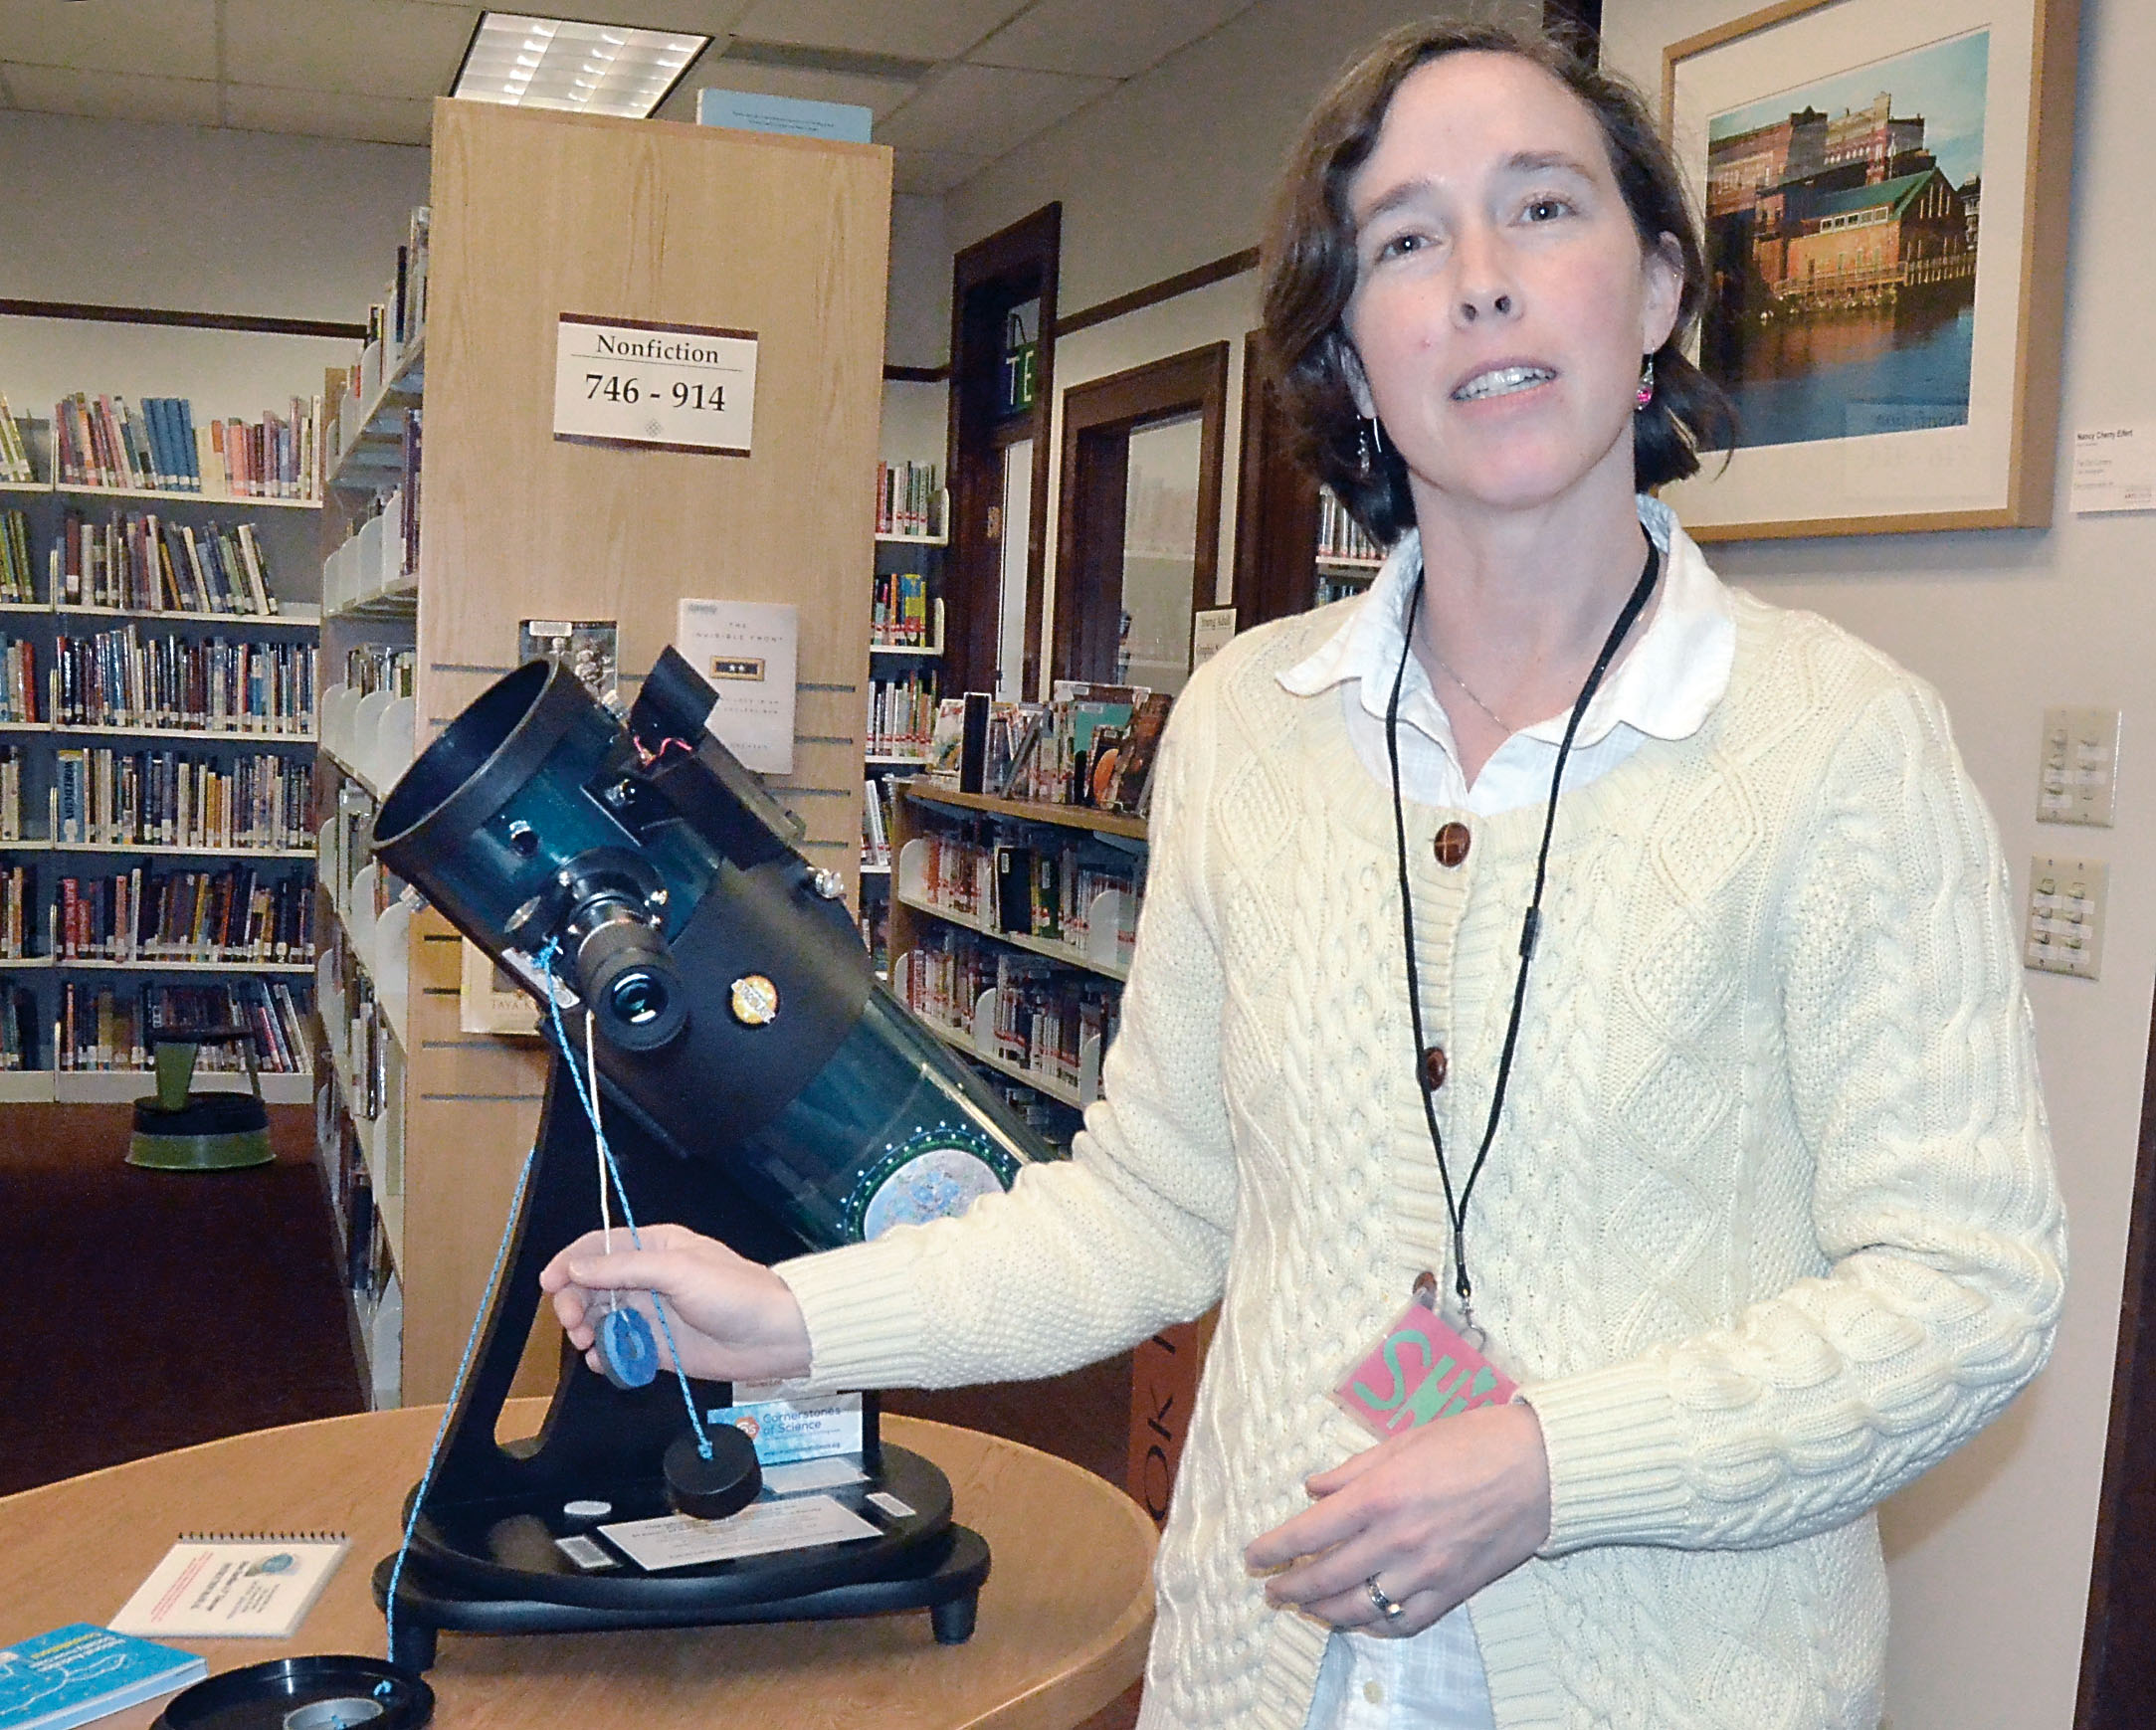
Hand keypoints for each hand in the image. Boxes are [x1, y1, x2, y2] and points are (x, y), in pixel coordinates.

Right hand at [539, 1223, 812, 1383]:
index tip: (548, 1284)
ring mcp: (650, 1314)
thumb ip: (624, 1268)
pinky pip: (618, 1350)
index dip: (569, 1262)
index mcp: (655, 1247)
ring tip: (589, 1344)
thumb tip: (575, 1267)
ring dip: (586, 1330)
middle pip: (592, 1285)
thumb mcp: (678, 1271)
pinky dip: (605, 1357)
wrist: (773, 1336)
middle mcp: (648, 1278)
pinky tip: (603, 1362)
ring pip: (600, 1319)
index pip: (600, 1246)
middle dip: (574, 1302)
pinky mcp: (655, 1349)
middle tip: (574, 1325)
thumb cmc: (733, 1293)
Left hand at [1243, 1403, 1551, 1636]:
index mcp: (1380, 1495)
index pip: (1309, 1532)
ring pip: (1359, 1608)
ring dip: (1324, 1610)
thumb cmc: (1475, 1441)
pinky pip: (1403, 1623)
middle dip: (1290, 1586)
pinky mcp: (1453, 1591)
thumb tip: (1314, 1488)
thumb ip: (1353, 1470)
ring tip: (1307, 1605)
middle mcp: (1396, 1539)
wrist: (1543, 1468)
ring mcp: (1425, 1571)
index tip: (1253, 1555)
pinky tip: (1361, 1618)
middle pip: (1326, 1577)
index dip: (1274, 1548)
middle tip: (1271, 1588)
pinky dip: (1375, 1625)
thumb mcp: (1405, 1440)